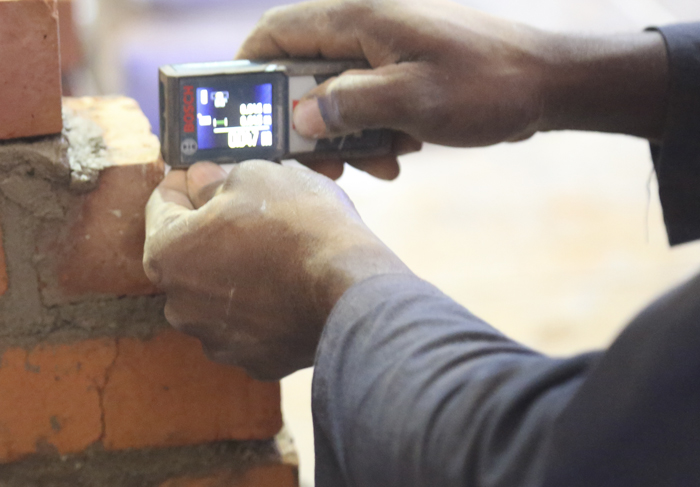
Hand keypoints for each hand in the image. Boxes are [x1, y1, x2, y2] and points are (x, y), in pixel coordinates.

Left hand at [143, 160, 409, 379]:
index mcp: (165, 254)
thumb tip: (202, 181)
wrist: (352, 290)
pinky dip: (263, 309)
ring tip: (274, 253)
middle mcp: (178, 305)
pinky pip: (251, 326)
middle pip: (188, 256)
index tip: (199, 174)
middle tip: (245, 212)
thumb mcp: (254, 175)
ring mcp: (216, 340)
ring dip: (234, 274)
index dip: (183, 183)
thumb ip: (216, 179)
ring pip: (217, 296)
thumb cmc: (298, 225)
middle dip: (210, 232)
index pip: (161, 205)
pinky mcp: (254, 362)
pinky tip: (290, 289)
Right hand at [240, 0, 667, 178]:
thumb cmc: (488, 85)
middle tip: (313, 160)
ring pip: (331, 91)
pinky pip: (364, 99)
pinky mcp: (401, 68)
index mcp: (358, 19)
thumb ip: (348, 105)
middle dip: (301, 120)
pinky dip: (368, 129)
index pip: (275, 32)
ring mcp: (383, 47)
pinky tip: (395, 154)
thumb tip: (299, 116)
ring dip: (339, 133)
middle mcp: (364, 26)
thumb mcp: (413, 101)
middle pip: (299, 69)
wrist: (552, 83)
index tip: (237, 114)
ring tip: (368, 164)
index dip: (246, 70)